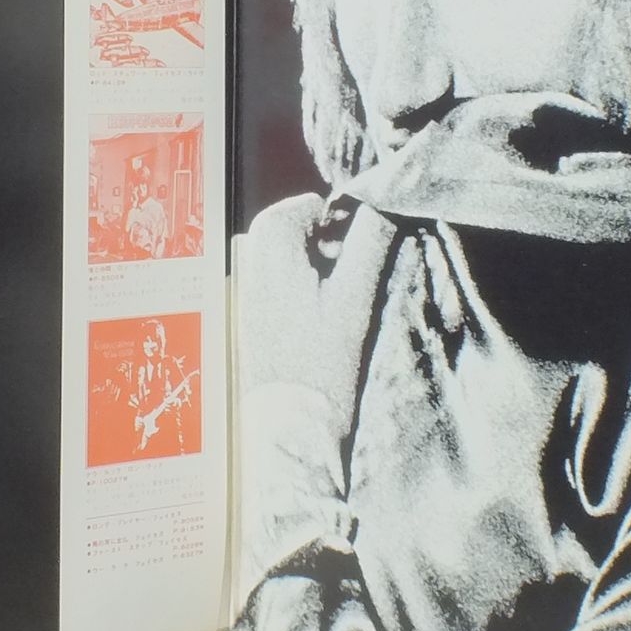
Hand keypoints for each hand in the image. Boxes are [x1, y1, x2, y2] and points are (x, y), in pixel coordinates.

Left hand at [235, 193, 398, 423]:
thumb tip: (382, 203)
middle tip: (352, 268)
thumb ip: (370, 242)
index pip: (305, 205)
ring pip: (284, 255)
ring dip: (316, 262)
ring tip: (341, 294)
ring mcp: (247, 293)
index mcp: (270, 250)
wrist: (289, 427)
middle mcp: (250, 265)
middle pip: (290, 227)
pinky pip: (277, 282)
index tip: (360, 243)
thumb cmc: (322, 362)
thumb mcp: (356, 297)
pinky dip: (302, 285)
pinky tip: (323, 315)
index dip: (338, 217)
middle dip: (325, 239)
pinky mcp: (252, 319)